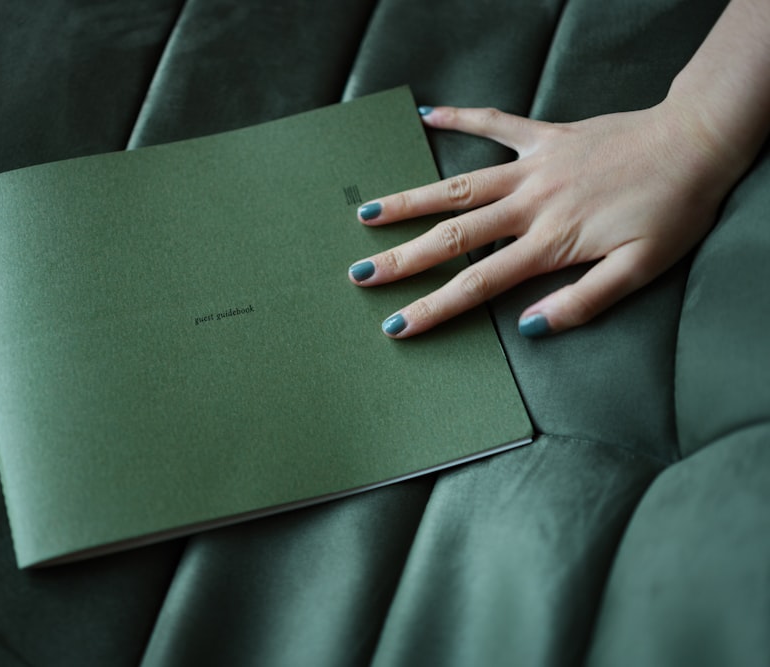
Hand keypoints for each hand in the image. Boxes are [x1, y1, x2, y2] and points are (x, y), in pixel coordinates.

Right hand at [348, 102, 736, 337]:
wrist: (697, 143)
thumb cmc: (673, 211)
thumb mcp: (640, 269)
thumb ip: (583, 302)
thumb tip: (530, 327)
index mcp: (550, 243)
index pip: (478, 283)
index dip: (434, 306)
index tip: (397, 325)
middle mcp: (530, 204)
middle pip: (454, 237)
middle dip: (403, 258)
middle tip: (360, 273)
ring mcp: (533, 166)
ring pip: (459, 185)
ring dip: (412, 200)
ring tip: (369, 212)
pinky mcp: (545, 136)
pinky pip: (494, 124)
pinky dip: (460, 117)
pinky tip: (427, 115)